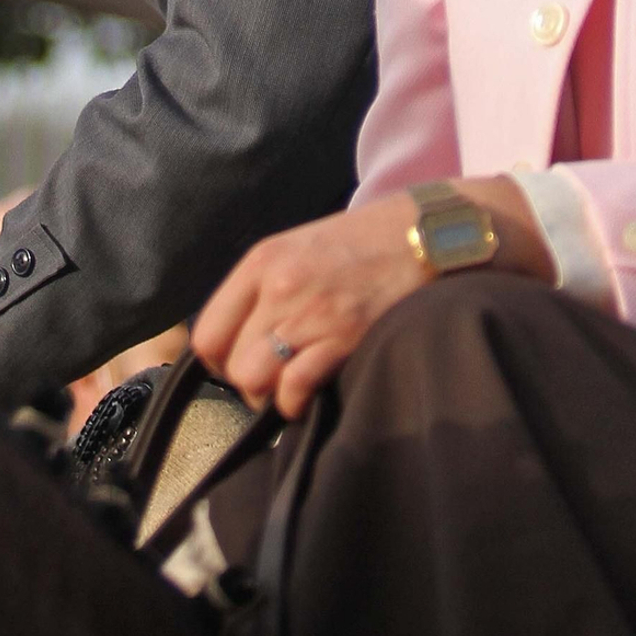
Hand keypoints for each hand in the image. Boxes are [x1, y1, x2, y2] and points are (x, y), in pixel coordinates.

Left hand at [192, 178, 554, 420]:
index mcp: (263, 261)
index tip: (242, 366)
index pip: (208, 333)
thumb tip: (242, 339)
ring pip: (254, 381)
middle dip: (249, 384)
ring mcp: (310, 311)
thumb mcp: (304, 246)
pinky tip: (315, 392)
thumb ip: (269, 286)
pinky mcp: (343, 336)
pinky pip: (294, 388)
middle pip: (230, 365)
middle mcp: (279, 285)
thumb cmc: (367, 243)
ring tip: (294, 386)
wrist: (427, 233)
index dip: (221, 361)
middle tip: (276, 379)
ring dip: (271, 396)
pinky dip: (298, 402)